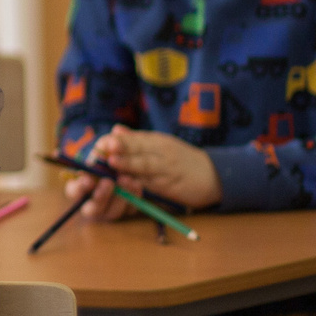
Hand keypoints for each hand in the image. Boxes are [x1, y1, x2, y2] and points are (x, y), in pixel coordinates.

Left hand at [80, 127, 221, 214]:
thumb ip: (138, 140)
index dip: (117, 140)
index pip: (135, 138)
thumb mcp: (161, 145)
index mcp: (157, 141)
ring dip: (129, 164)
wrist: (214, 175)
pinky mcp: (172, 186)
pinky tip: (129, 184)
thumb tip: (115, 129)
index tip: (101, 142)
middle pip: (139, 149)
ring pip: (146, 166)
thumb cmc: (182, 160)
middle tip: (104, 147)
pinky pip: (154, 185)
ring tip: (113, 162)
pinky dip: (141, 184)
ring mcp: (167, 169)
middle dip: (121, 148)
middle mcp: (162, 152)